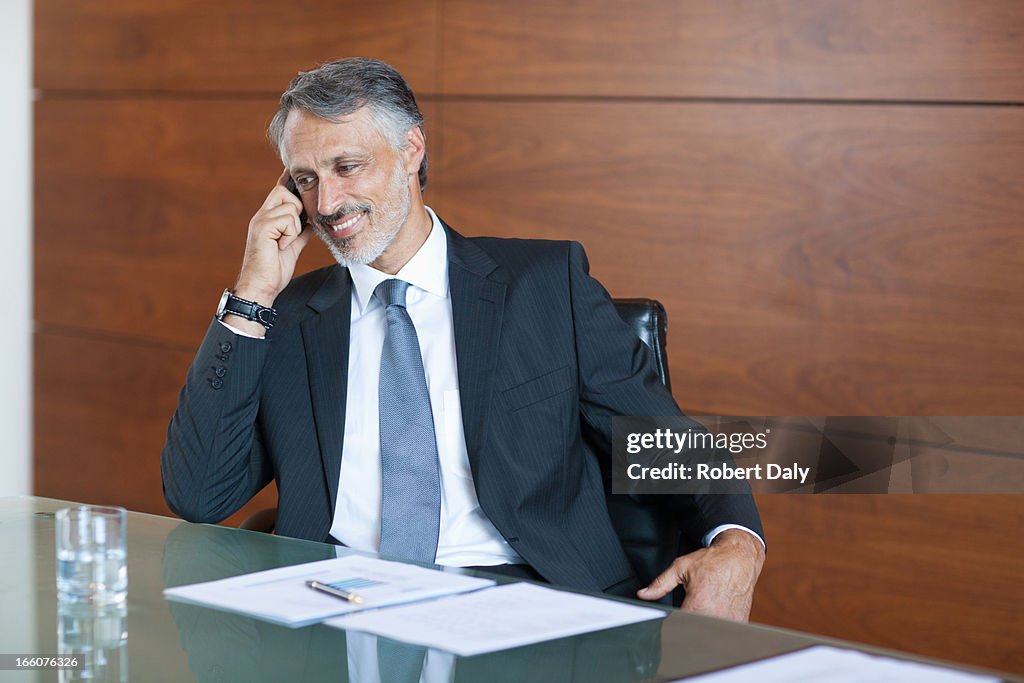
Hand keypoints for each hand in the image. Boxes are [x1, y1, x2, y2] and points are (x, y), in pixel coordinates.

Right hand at [234, 168, 314, 306]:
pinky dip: (290, 234)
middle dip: (297, 207)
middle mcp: (262, 215)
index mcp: (268, 218)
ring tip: (284, 243)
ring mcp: (260, 220)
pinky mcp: (262, 228)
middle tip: (293, 231)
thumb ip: (301, 232)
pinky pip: (288, 219)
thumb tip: (312, 223)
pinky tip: (281, 246)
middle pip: (284, 190)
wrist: (262, 287)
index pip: (279, 191)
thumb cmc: (274, 270)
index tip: (295, 169)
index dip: (288, 180)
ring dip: (295, 226)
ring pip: (290, 206)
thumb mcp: (293, 246)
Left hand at [636, 529, 764, 621]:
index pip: (678, 626)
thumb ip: (660, 584)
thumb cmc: (713, 561)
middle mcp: (714, 616)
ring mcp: (729, 621)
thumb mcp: (681, 567)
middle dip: (686, 627)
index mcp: (697, 605)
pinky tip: (714, 615)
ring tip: (702, 611)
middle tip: (688, 611)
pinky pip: (724, 632)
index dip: (671, 625)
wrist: (739, 558)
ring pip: (708, 636)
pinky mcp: (739, 622)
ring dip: (702, 629)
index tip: (670, 619)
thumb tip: (643, 594)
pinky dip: (716, 628)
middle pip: (693, 633)